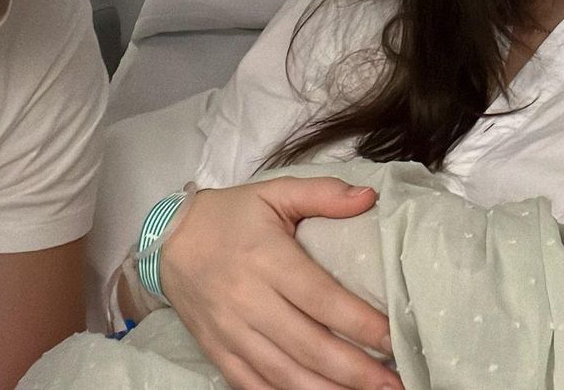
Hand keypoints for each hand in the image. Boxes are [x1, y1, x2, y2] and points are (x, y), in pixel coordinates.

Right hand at [158, 176, 403, 389]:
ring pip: (284, 374)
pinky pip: (253, 385)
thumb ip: (323, 194)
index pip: (322, 299)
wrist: (169, 240)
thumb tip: (368, 197)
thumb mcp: (275, 192)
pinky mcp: (217, 351)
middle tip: (395, 384)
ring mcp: (230, 331)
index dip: (361, 323)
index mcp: (267, 259)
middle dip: (356, 370)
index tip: (394, 339)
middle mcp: (248, 300)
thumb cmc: (231, 216)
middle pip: (309, 345)